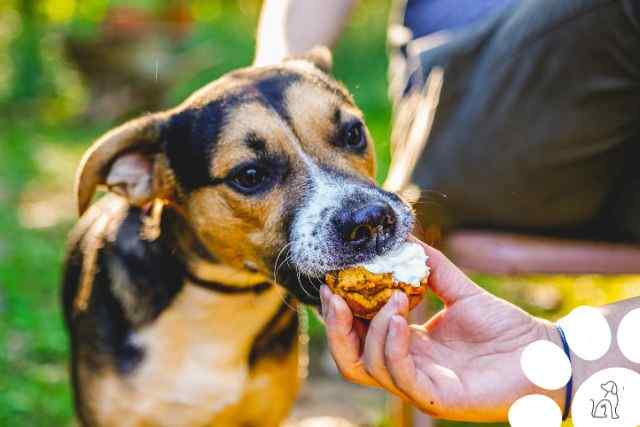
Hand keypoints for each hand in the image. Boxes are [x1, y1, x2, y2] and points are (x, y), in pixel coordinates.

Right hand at [320, 242, 563, 420]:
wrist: (545, 353)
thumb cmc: (505, 328)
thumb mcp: (460, 290)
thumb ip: (431, 267)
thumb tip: (405, 238)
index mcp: (408, 347)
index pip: (359, 336)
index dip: (340, 312)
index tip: (334, 280)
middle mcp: (407, 369)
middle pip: (351, 359)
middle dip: (336, 326)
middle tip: (336, 293)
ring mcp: (420, 386)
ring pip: (370, 367)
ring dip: (373, 328)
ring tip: (393, 297)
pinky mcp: (438, 397)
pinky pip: (401, 375)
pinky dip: (392, 345)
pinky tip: (400, 317)